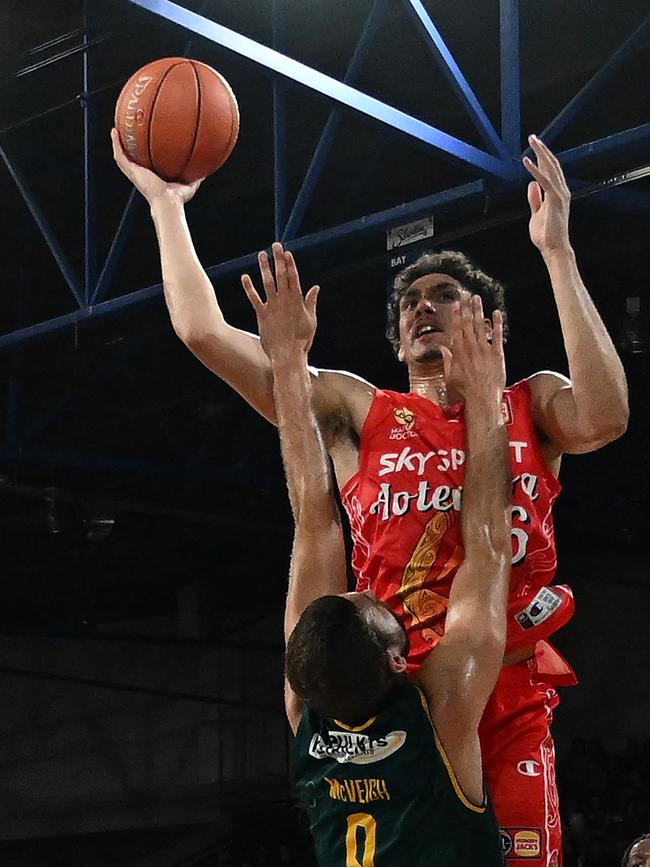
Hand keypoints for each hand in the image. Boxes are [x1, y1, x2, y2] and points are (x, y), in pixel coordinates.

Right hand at [110, 128, 201, 205]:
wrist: (168, 202)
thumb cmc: (178, 199)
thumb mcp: (190, 185)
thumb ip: (197, 178)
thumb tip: (206, 171)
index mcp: (152, 177)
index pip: (147, 163)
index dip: (144, 154)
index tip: (144, 143)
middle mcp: (142, 174)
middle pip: (133, 158)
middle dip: (130, 146)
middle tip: (128, 132)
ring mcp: (134, 172)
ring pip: (122, 156)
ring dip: (118, 143)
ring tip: (116, 129)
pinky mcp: (130, 171)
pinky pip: (120, 155)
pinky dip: (116, 143)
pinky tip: (114, 132)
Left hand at [242, 242, 319, 361]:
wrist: (288, 355)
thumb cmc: (302, 340)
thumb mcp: (311, 320)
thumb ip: (311, 302)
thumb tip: (315, 287)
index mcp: (297, 301)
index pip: (294, 278)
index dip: (290, 263)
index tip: (287, 252)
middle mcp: (284, 301)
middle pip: (281, 276)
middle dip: (278, 259)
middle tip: (275, 245)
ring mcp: (272, 307)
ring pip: (268, 283)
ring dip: (264, 268)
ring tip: (261, 255)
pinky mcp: (262, 315)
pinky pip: (254, 299)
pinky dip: (249, 288)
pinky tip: (245, 277)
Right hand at [440, 296, 504, 404]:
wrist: (482, 398)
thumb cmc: (464, 390)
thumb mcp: (450, 376)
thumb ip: (448, 360)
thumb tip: (444, 349)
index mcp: (459, 352)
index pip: (457, 329)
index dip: (457, 315)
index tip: (457, 305)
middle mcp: (471, 347)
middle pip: (468, 324)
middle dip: (467, 309)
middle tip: (467, 296)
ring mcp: (485, 349)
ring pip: (480, 326)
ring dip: (478, 311)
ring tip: (477, 299)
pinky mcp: (497, 354)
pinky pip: (497, 336)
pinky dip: (497, 324)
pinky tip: (496, 313)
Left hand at [523, 135, 571, 257]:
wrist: (554, 249)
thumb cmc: (546, 235)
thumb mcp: (537, 213)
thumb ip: (535, 199)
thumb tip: (531, 184)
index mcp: (557, 193)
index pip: (551, 171)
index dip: (543, 158)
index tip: (535, 147)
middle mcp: (562, 191)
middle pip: (553, 165)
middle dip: (543, 150)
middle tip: (533, 137)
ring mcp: (560, 195)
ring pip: (551, 168)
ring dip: (541, 153)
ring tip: (532, 140)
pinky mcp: (555, 200)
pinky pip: (545, 181)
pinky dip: (535, 169)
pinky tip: (527, 160)